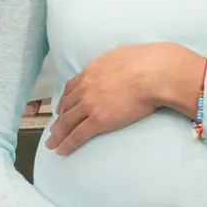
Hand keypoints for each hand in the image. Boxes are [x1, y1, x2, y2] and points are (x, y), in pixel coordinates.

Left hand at [48, 43, 204, 154]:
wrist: (153, 72)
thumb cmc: (146, 62)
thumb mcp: (121, 56)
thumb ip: (112, 64)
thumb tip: (115, 67)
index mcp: (91, 71)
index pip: (71, 88)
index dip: (64, 100)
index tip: (61, 109)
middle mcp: (86, 87)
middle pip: (67, 106)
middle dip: (58, 119)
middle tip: (53, 130)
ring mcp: (90, 104)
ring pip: (68, 121)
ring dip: (58, 134)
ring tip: (53, 143)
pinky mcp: (98, 120)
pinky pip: (78, 134)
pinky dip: (67, 143)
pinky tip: (61, 150)